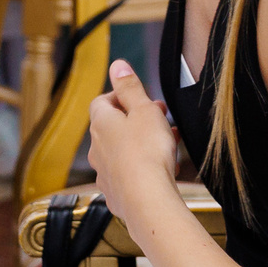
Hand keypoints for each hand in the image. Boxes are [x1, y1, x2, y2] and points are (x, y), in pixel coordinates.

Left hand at [86, 61, 178, 228]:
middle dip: (137, 120)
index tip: (141, 97)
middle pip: (114, 127)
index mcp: (101, 123)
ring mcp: (105, 172)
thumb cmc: (146, 153)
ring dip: (143, 143)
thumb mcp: (143, 110)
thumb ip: (130, 87)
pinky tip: (165, 168)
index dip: (121, 96)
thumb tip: (117, 65)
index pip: (102, 101)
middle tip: (160, 118)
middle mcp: (97, 148)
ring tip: (169, 142)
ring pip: (124, 151)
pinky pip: (131, 174)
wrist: (147, 201)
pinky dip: (145, 167)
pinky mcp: (117, 193)